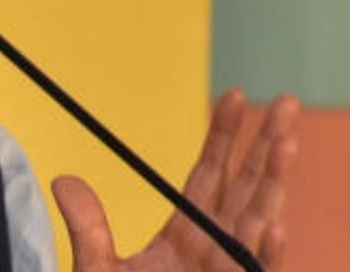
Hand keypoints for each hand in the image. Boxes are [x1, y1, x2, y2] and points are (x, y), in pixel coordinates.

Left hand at [52, 89, 298, 271]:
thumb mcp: (97, 271)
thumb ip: (87, 229)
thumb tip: (63, 181)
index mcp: (186, 237)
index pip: (210, 175)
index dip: (225, 137)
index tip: (235, 96)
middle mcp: (215, 252)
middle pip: (245, 189)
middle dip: (266, 147)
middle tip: (284, 102)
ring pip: (257, 224)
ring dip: (272, 185)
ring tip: (286, 141)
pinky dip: (264, 253)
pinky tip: (272, 223)